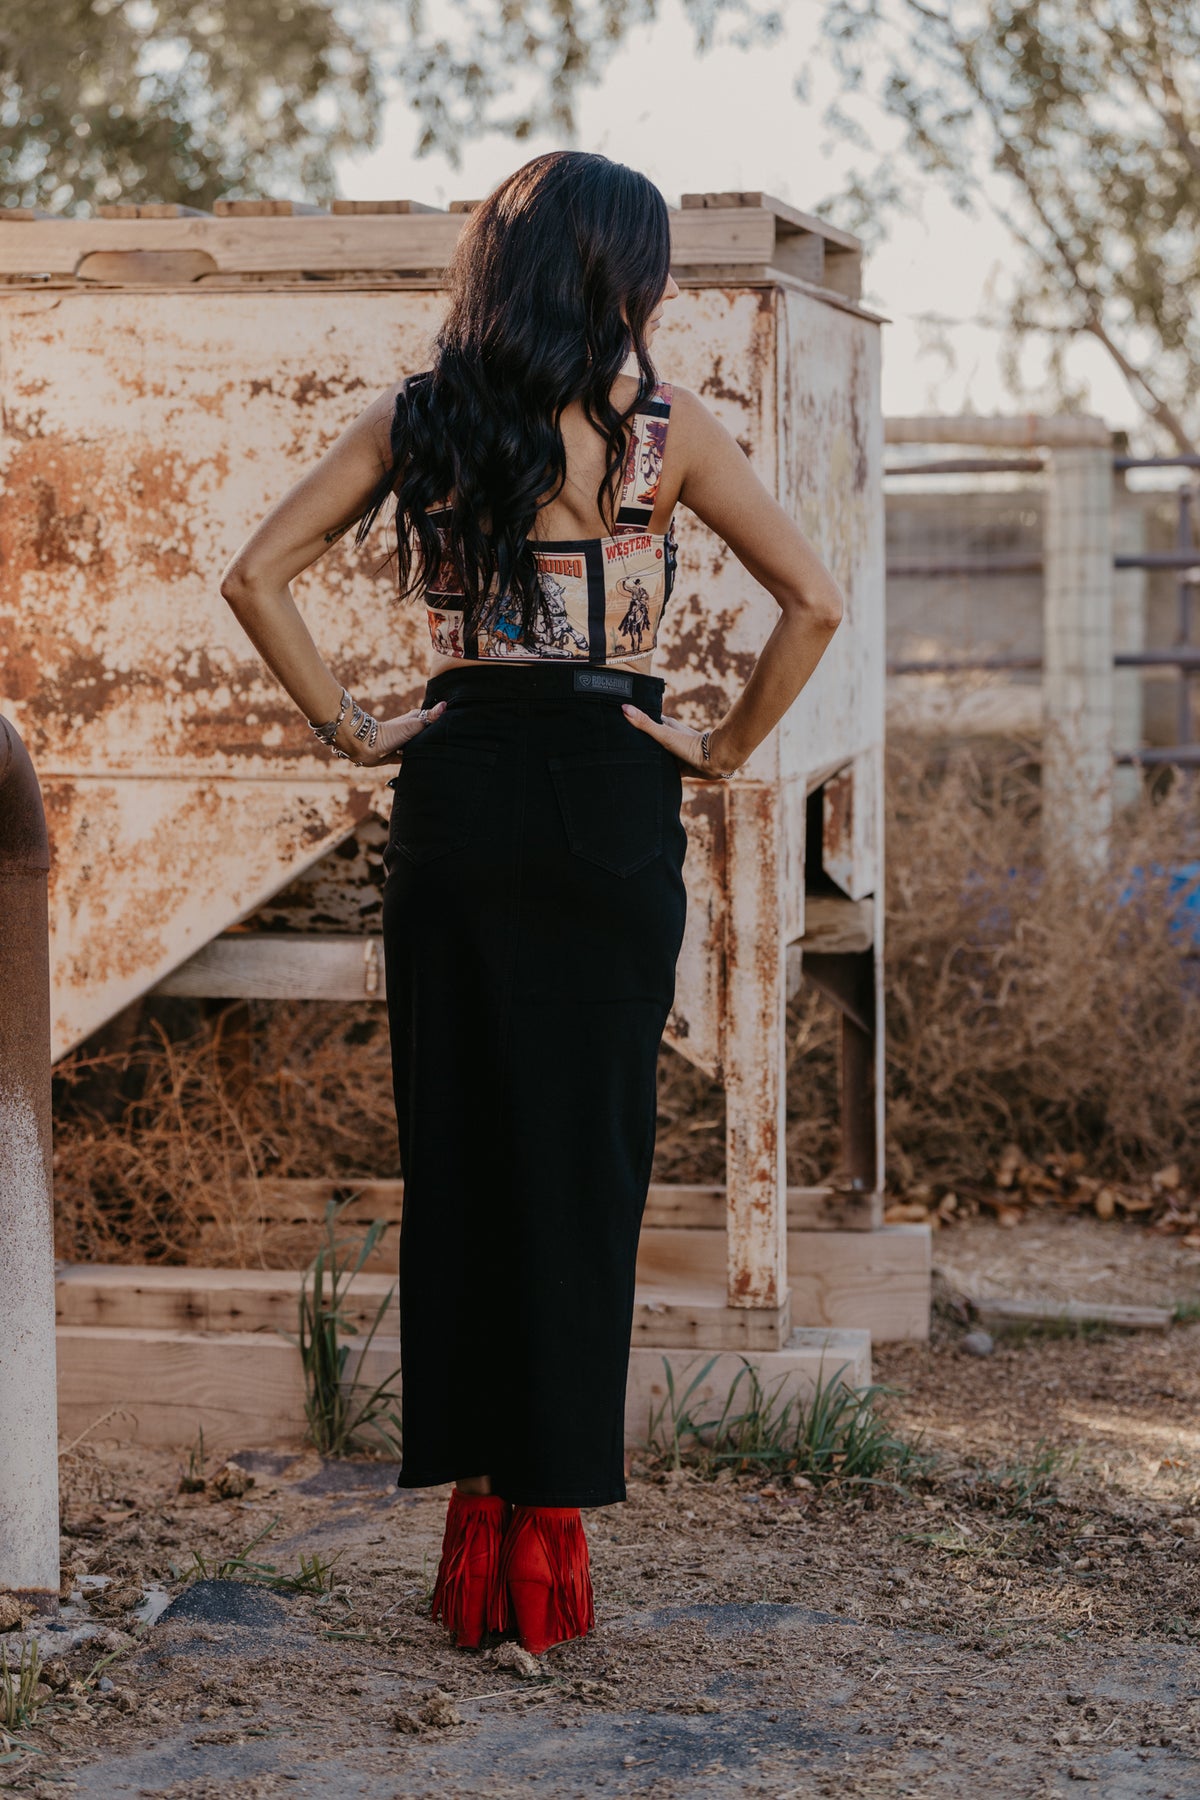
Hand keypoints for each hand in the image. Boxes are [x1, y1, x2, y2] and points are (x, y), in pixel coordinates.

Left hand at [335, 699, 446, 765]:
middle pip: (429, 734)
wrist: (368, 748)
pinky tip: (425, 764)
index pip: (435, 719)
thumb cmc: (390, 733)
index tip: (454, 728)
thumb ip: (430, 717)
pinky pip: (414, 758)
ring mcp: (406, 742)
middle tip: (448, 746)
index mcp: (416, 719)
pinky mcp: (401, 755)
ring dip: (427, 751)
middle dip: (436, 739)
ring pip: (422, 747)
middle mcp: (412, 730)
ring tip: (438, 756)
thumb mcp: (413, 724)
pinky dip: (418, 761)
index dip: (444, 723)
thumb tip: (444, 704)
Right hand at [620, 704, 737, 778]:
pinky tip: (650, 778)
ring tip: (633, 764)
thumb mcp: (663, 733)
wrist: (713, 761)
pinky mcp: (681, 767)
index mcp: (667, 726)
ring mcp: (676, 753)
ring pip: (658, 756)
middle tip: (623, 748)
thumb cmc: (690, 745)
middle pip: (651, 740)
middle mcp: (671, 738)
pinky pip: (667, 771)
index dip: (635, 723)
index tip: (620, 724)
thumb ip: (644, 723)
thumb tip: (624, 707)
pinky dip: (660, 773)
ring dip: (650, 759)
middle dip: (641, 744)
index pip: (647, 722)